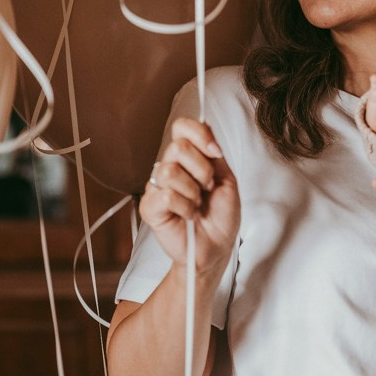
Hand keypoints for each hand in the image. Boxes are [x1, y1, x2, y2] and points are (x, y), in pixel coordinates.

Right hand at [139, 117, 239, 275]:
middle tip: (207, 188)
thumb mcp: (226, 180)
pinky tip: (188, 216)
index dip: (199, 135)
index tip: (216, 153)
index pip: (182, 128)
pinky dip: (185, 207)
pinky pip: (166, 195)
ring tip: (197, 205)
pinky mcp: (149, 207)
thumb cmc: (221, 216)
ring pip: (170, 171)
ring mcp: (156, 187)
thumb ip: (214, 155)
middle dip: (202, 169)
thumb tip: (206, 128)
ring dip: (193, 191)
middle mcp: (169, 168)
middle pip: (178, 147)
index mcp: (188, 158)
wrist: (217, 248)